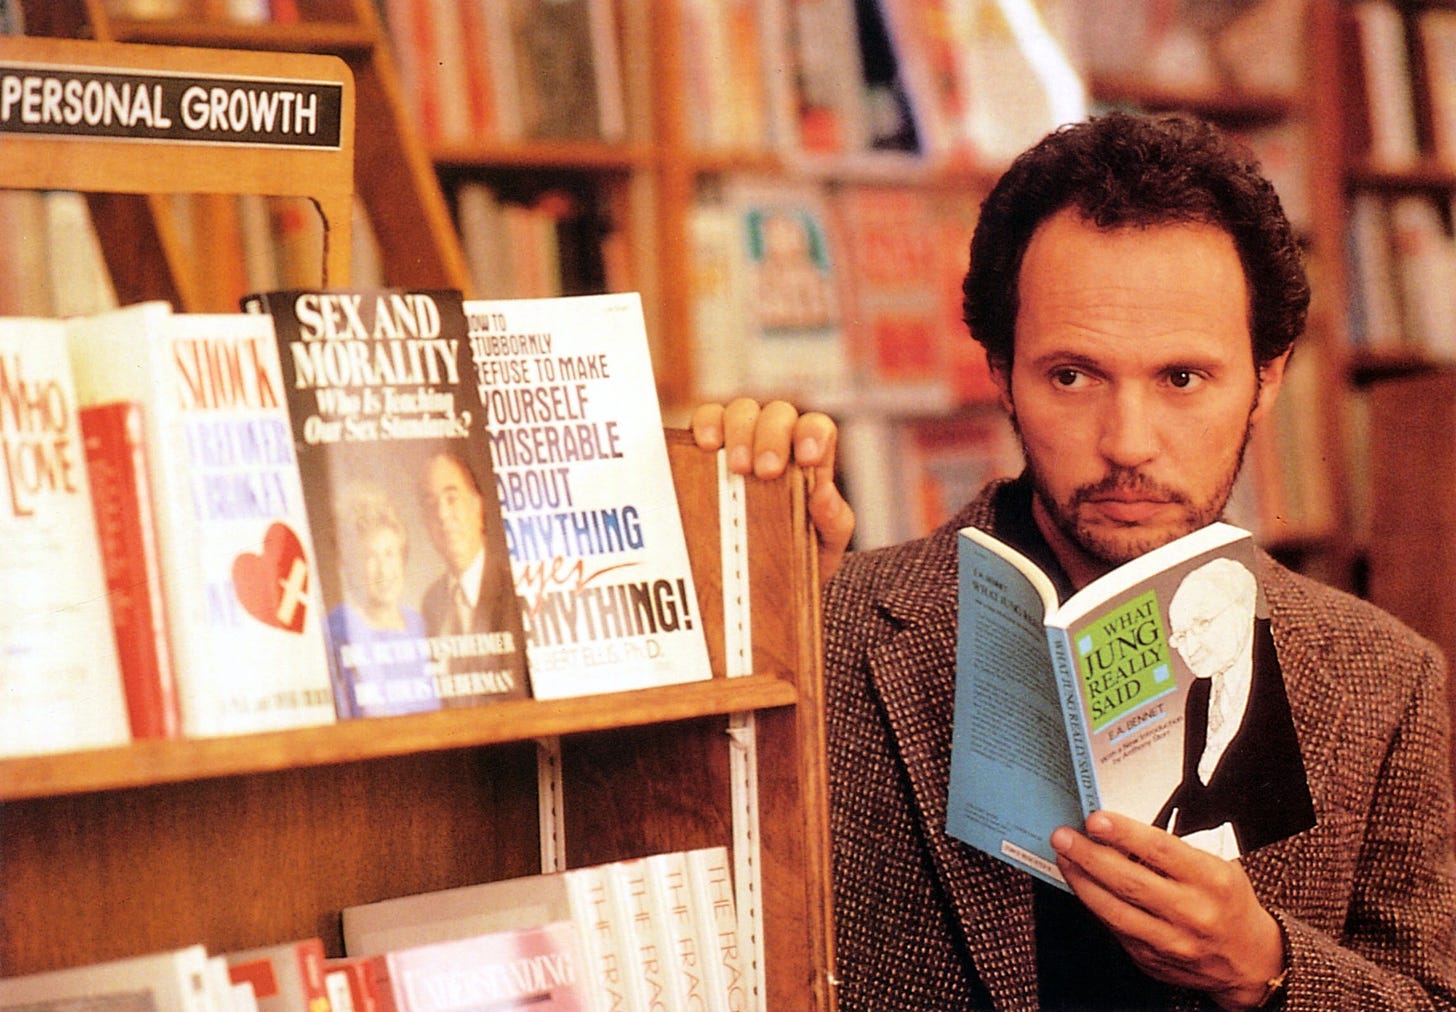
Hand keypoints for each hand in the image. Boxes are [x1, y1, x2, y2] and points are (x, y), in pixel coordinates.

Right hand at [690, 398, 853, 579]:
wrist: (761, 577)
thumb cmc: (800, 549)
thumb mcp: (826, 541)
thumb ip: (833, 518)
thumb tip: (824, 493)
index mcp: (809, 455)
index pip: (816, 427)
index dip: (812, 434)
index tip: (806, 459)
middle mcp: (776, 437)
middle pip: (777, 414)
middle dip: (772, 438)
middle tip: (766, 471)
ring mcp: (741, 437)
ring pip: (742, 410)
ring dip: (740, 433)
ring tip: (736, 467)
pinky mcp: (709, 444)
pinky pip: (707, 418)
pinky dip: (707, 423)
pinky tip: (707, 444)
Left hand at [1050, 811, 1284, 1009]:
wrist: (1250, 960)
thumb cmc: (1228, 903)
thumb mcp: (1217, 868)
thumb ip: (1173, 853)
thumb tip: (1118, 831)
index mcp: (1212, 881)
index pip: (1162, 851)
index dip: (1124, 834)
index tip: (1096, 819)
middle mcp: (1193, 914)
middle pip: (1130, 882)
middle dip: (1089, 856)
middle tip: (1064, 836)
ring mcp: (1171, 942)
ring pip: (1115, 910)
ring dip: (1082, 881)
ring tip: (1064, 857)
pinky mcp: (1152, 960)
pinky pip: (1114, 929)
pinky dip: (1094, 904)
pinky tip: (1081, 885)